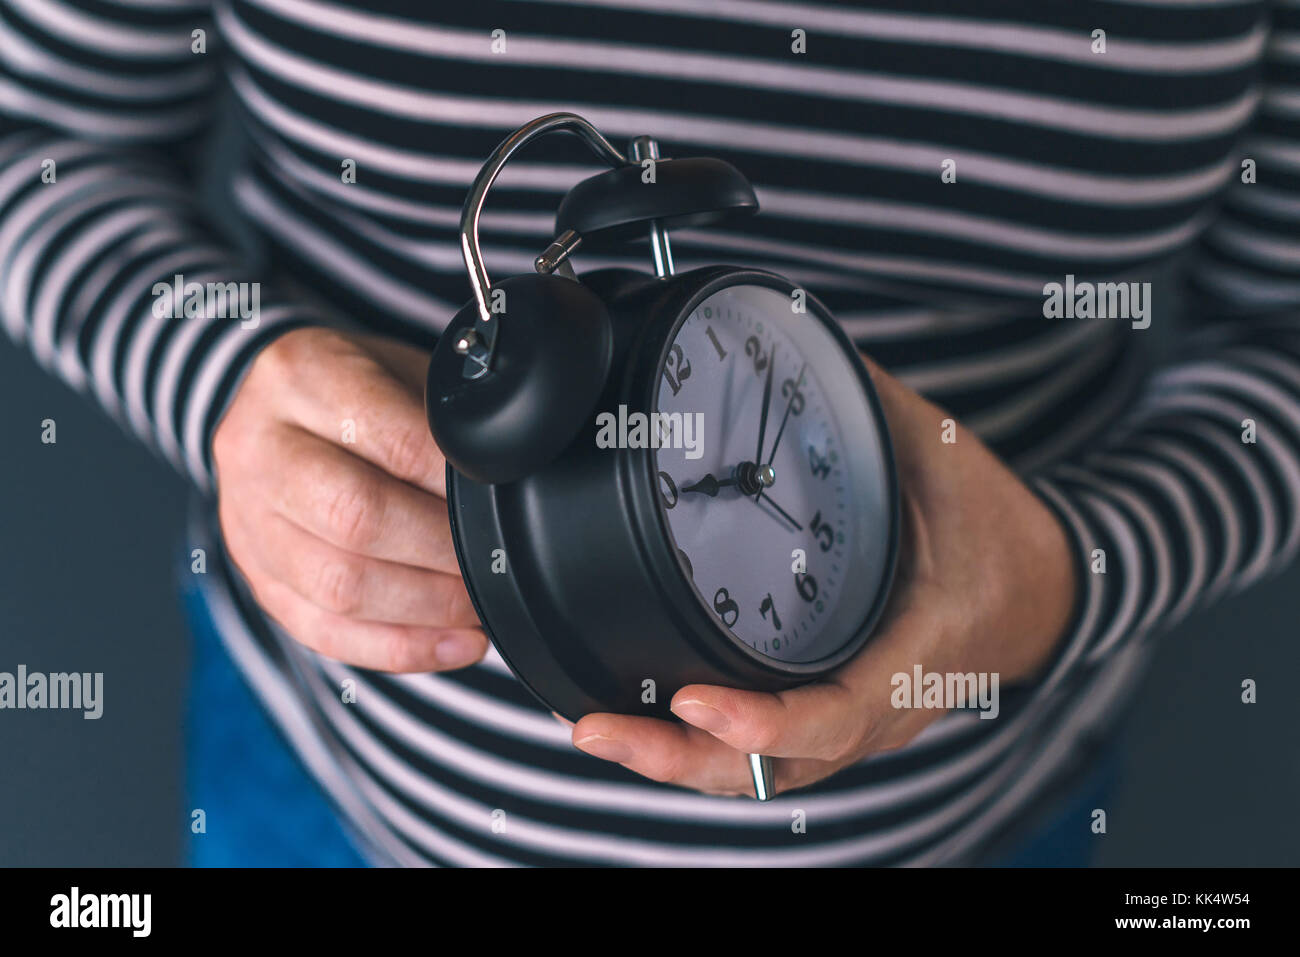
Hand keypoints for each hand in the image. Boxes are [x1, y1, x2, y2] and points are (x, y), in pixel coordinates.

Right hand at [212, 327, 486, 672]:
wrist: (278, 404)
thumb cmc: (358, 388)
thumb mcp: (400, 369)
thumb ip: (442, 419)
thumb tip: (506, 486)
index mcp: (300, 376)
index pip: (391, 442)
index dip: (454, 485)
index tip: (500, 505)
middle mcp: (258, 446)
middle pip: (357, 519)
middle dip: (443, 552)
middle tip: (495, 561)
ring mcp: (244, 518)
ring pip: (338, 587)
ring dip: (428, 608)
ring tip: (480, 606)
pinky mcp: (254, 574)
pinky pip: (324, 631)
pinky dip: (400, 647)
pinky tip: (455, 643)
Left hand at [569, 356, 1077, 795]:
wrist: (1045, 586)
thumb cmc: (996, 528)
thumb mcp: (937, 455)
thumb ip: (862, 407)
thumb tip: (785, 338)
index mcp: (917, 648)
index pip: (839, 714)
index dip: (765, 724)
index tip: (694, 701)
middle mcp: (884, 704)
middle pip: (778, 768)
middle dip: (682, 761)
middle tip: (598, 730)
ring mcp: (861, 721)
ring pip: (766, 775)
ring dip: (682, 765)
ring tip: (599, 733)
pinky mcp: (841, 716)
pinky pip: (773, 756)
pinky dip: (708, 752)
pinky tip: (651, 726)